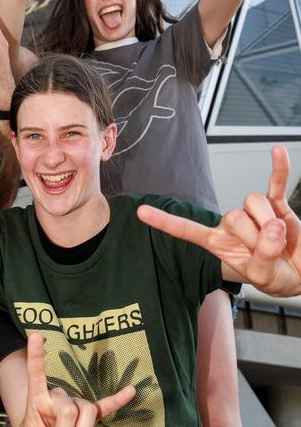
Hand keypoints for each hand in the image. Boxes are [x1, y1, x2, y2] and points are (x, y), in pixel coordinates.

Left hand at [16, 333, 135, 426]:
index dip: (36, 356)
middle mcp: (58, 395)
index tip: (35, 334)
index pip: (36, 374)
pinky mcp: (90, 412)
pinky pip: (106, 405)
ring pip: (86, 412)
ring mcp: (75, 403)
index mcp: (37, 399)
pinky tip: (132, 390)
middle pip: (69, 409)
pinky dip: (117, 400)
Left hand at [136, 145, 300, 296]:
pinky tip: (277, 150)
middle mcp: (231, 225)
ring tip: (280, 240)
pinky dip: (279, 168)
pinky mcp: (275, 204)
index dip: (165, 222)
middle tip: (267, 252)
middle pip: (233, 217)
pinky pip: (275, 182)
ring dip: (270, 223)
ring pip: (253, 202)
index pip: (186, 230)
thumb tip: (273, 226)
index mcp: (218, 243)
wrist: (299, 271)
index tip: (141, 212)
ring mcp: (253, 212)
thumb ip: (263, 256)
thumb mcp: (264, 275)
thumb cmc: (276, 274)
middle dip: (255, 238)